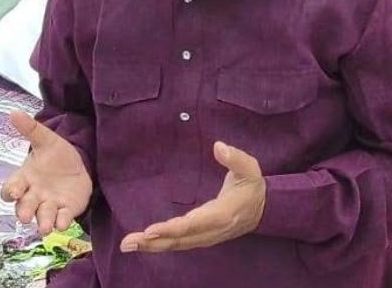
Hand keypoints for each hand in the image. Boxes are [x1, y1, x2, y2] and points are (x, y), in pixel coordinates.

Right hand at [1, 111, 92, 236]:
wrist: (78, 166)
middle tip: (26, 216)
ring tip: (44, 227)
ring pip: (42, 216)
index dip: (11, 191)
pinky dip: (61, 222)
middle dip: (25, 211)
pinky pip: (62, 218)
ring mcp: (50, 204)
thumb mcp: (46, 140)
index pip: (12, 188)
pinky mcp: (66, 209)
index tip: (14, 191)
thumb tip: (13, 112)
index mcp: (25, 179)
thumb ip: (31, 129)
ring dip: (42, 222)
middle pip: (25, 206)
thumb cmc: (56, 156)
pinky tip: (63, 223)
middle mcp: (34, 195)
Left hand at [120, 142, 265, 252]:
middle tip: (127, 243)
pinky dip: (162, 244)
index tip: (150, 229)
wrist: (264, 208)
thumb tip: (218, 146)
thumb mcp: (249, 167)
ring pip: (177, 245)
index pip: (194, 223)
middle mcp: (212, 231)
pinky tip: (146, 243)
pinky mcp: (202, 239)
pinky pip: (180, 244)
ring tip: (128, 245)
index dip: (173, 228)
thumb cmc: (252, 185)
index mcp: (222, 214)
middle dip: (153, 242)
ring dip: (153, 246)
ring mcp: (207, 238)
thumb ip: (234, 157)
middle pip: (180, 240)